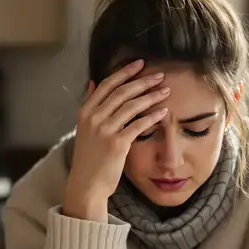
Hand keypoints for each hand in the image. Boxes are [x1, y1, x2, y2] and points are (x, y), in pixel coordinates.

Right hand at [64, 59, 170, 221]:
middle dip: (142, 81)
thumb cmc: (89, 158)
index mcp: (85, 112)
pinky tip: (163, 112)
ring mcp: (105, 131)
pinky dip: (153, 116)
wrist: (86, 185)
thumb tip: (93, 82)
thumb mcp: (84, 128)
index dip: (124, 72)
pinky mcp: (117, 144)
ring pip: (132, 106)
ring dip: (151, 96)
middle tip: (159, 75)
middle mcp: (94, 118)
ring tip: (165, 91)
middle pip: (122, 92)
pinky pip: (139, 125)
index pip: (107, 84)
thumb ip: (90, 105)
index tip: (139, 63)